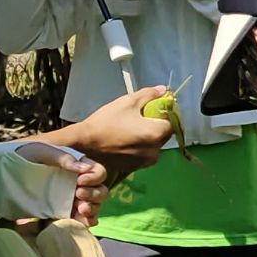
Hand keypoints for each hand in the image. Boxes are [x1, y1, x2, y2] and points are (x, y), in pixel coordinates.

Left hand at [8, 140, 110, 223]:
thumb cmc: (20, 157)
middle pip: (99, 190)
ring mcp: (69, 200)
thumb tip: (83, 168)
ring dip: (92, 208)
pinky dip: (86, 221)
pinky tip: (84, 222)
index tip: (81, 180)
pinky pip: (80, 219)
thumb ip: (62, 158)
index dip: (95, 177)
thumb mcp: (40, 151)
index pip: (97, 172)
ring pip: (93, 206)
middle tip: (78, 194)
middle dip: (94, 194)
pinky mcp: (59, 213)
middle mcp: (76, 183)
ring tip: (80, 209)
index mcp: (75, 166)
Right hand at [52, 85, 175, 183]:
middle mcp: (155, 151)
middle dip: (157, 125)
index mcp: (155, 134)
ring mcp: (145, 162)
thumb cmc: (106, 121)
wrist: (85, 143)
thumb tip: (163, 89)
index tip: (156, 109)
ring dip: (149, 137)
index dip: (166, 114)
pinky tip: (127, 139)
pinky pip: (145, 153)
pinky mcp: (136, 167)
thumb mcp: (127, 102)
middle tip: (143, 117)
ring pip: (155, 145)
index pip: (172, 122)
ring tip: (133, 128)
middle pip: (164, 135)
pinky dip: (141, 146)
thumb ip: (148, 95)